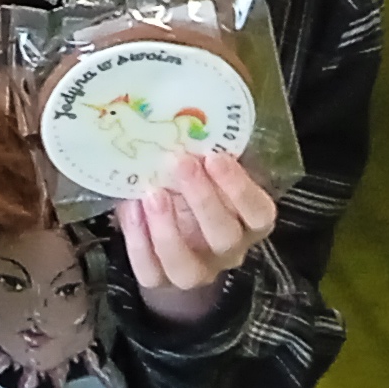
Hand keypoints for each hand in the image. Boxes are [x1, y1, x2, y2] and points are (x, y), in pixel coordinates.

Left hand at [117, 148, 278, 322]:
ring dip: (167, 229)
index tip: (215, 156)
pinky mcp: (162, 280)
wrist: (174, 223)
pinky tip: (129, 208)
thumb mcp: (208, 167)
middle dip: (202, 199)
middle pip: (224, 237)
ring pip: (187, 267)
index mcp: (248, 221)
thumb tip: (186, 107)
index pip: (259, 214)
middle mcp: (228, 250)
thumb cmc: (196, 183)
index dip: (240, 188)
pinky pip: (150, 271)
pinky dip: (137, 241)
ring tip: (152, 192)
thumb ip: (206, 149)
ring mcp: (196, 270)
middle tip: (180, 162)